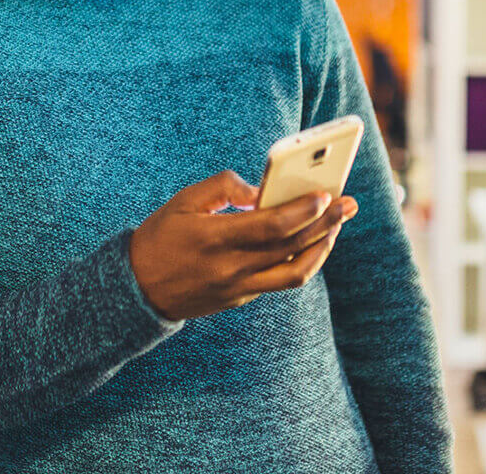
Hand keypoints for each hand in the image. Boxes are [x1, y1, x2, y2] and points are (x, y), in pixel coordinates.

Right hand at [127, 170, 358, 320]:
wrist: (137, 289)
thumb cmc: (160, 236)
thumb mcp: (184, 201)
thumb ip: (224, 187)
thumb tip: (260, 189)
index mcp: (215, 239)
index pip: (271, 226)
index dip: (303, 211)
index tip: (325, 195)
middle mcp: (231, 268)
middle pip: (291, 247)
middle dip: (326, 224)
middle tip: (348, 204)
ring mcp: (238, 288)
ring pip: (294, 273)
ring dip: (321, 249)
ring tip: (336, 227)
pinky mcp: (241, 298)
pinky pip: (279, 280)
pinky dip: (300, 260)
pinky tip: (311, 242)